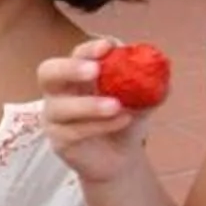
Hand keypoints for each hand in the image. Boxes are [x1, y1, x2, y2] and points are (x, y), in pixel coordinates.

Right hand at [37, 38, 154, 186]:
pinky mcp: (58, 140)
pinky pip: (73, 131)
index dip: (89, 49)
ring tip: (117, 106)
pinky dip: (98, 125)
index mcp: (79, 73)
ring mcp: (54, 117)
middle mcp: (60, 91)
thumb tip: (157, 64)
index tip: (108, 47)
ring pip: (59, 107)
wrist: (121, 158)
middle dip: (70, 68)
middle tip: (95, 71)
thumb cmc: (125, 119)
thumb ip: (149, 82)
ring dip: (89, 104)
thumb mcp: (144, 98)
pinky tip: (121, 121)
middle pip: (48, 72)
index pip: (77, 54)